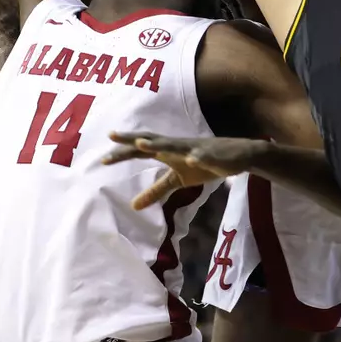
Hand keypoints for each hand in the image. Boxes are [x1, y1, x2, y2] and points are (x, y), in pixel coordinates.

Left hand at [103, 131, 259, 210]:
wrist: (237, 156)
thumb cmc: (204, 164)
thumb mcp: (178, 180)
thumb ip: (156, 190)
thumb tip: (133, 206)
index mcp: (168, 151)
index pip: (141, 151)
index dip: (123, 153)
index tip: (103, 159)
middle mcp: (178, 146)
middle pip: (152, 141)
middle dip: (133, 139)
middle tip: (113, 136)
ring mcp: (194, 149)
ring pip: (174, 145)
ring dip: (159, 144)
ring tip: (143, 144)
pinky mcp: (212, 155)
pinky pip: (203, 157)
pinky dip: (196, 158)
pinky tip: (190, 160)